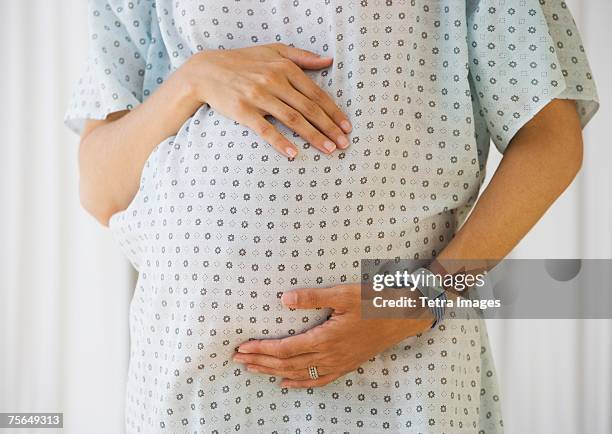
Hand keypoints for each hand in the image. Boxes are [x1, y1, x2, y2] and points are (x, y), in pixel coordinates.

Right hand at [181, 43, 351, 157]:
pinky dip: (280, 142)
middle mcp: (274, 81)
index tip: (346, 126)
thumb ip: (301, 56)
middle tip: (344, 144)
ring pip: (292, 119)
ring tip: (329, 150)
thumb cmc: (242, 61)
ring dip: (313, 136)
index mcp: (284, 67)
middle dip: (329, 127)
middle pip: (308, 108)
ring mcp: (258, 96)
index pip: (315, 93)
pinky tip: (294, 154)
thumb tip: (329, 60)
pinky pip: (265, 130)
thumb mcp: (272, 50)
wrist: (206, 71)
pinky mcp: (243, 111)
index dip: (333, 112)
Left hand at [232, 283, 434, 387]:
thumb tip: (284, 299)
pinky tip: (286, 383)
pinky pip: (319, 380)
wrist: (402, 316)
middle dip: (260, 362)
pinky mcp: (346, 365)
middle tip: (238, 359)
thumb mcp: (343, 294)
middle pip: (287, 364)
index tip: (242, 347)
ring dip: (273, 373)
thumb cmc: (373, 302)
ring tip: (253, 369)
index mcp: (326, 338)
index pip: (285, 349)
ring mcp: (338, 364)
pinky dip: (299, 384)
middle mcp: (329, 356)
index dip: (261, 350)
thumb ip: (313, 298)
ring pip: (299, 374)